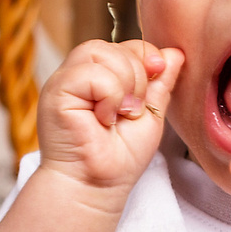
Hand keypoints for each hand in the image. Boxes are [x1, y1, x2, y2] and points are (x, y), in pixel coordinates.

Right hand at [35, 40, 183, 205]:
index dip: (146, 57)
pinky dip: (109, 96)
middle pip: (114, 46)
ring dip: (123, 85)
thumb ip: (160, 83)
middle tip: (131, 111)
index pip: (125, 45)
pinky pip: (92, 73)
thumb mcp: (150, 115)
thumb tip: (174, 52)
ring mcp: (65, 81)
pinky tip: (103, 119)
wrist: (99, 186)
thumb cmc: (120, 158)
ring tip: (118, 115)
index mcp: (99, 77)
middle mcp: (79, 75)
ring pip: (101, 52)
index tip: (158, 77)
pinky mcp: (56, 91)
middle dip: (137, 76)